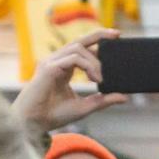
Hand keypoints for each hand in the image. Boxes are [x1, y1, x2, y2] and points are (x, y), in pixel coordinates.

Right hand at [11, 29, 129, 131]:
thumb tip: (124, 97)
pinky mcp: (49, 67)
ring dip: (94, 61)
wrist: (33, 124)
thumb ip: (103, 100)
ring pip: (78, 48)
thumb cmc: (53, 115)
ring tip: (100, 79)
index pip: (82, 49)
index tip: (116, 41)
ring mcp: (51, 62)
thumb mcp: (84, 107)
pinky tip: (93, 78)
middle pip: (79, 40)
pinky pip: (72, 58)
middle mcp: (57, 61)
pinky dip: (87, 65)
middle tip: (117, 35)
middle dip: (99, 35)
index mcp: (64, 68)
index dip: (98, 42)